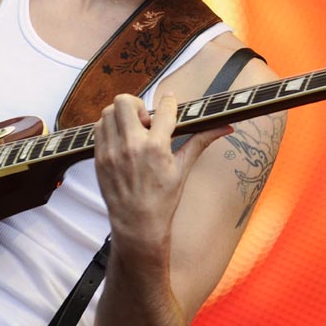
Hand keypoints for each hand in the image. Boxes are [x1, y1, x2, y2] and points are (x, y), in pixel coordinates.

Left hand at [92, 93, 229, 253]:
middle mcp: (131, 146)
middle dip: (137, 105)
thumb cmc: (163, 199)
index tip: (169, 102)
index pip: (163, 109)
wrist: (137, 224)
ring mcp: (112, 151)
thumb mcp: (183, 169)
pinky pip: (99, 129)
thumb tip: (226, 127)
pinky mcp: (99, 158)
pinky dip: (110, 128)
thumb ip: (201, 141)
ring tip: (132, 131)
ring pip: (108, 112)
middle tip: (145, 121)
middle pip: (125, 102)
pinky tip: (121, 140)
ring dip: (121, 116)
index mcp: (156, 148)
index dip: (169, 102)